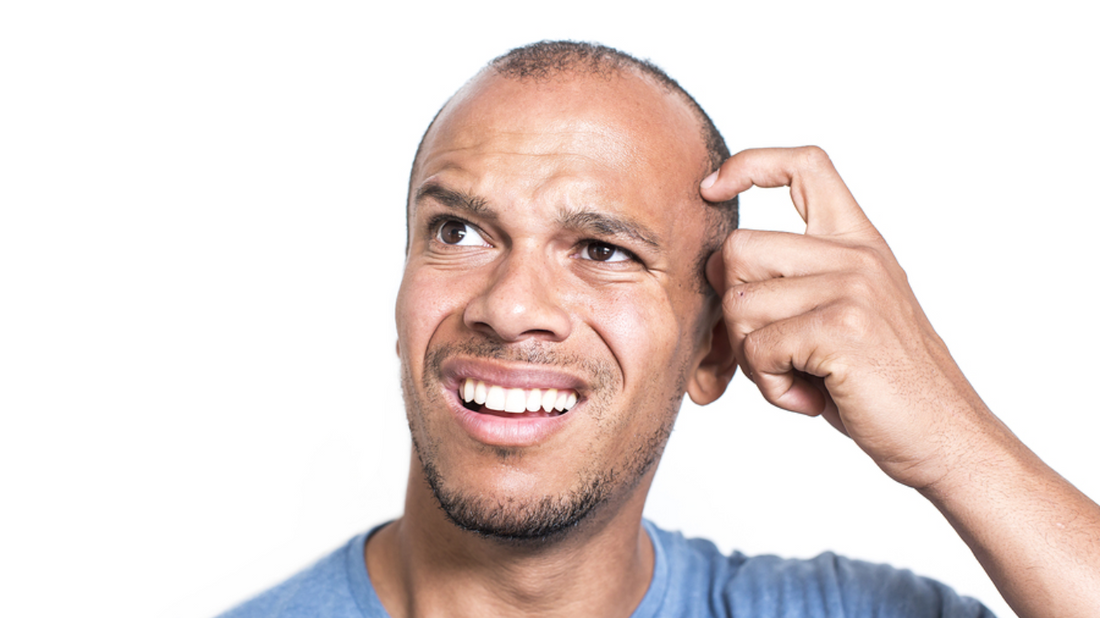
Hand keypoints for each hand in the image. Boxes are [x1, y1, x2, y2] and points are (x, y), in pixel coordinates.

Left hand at [701, 146, 990, 489]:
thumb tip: (716, 272)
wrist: (945, 439)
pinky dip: (771, 386)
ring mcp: (853, 287)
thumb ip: (794, 283)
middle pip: (739, 248)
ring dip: (753, 357)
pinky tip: (810, 398)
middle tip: (772, 352)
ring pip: (739, 303)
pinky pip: (758, 349)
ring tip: (799, 378)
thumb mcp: (842, 316)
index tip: (712, 187)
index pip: (805, 165)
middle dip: (734, 309)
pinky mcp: (842, 327)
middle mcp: (857, 255)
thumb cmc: (881, 386)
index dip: (749, 164)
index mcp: (860, 243)